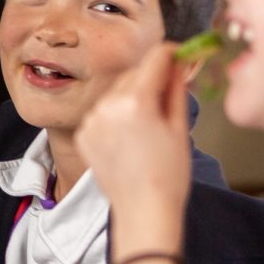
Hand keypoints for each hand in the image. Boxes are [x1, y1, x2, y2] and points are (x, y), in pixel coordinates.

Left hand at [75, 42, 191, 263]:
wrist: (143, 210)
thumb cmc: (169, 174)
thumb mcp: (179, 127)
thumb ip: (176, 89)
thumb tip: (179, 63)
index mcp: (136, 101)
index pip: (155, 58)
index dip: (171, 53)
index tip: (180, 55)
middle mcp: (107, 105)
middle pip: (134, 73)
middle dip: (152, 77)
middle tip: (169, 93)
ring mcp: (91, 119)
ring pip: (116, 91)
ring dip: (132, 96)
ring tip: (148, 124)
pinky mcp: (83, 133)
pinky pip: (102, 112)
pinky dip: (115, 115)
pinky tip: (129, 137)